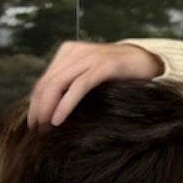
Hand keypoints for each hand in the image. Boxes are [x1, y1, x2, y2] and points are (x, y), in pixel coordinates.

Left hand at [27, 40, 165, 128]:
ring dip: (47, 109)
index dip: (35, 103)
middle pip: (47, 83)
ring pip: (57, 84)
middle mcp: (75, 52)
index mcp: (69, 52)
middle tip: (36, 131)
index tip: (34, 124)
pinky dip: (65, 105)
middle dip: (38, 108)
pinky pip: (78, 87)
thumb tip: (53, 110)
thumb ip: (73, 85)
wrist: (148, 61)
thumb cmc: (120, 75)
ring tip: (44, 129)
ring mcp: (89, 57)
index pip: (44, 80)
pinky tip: (58, 120)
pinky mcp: (103, 66)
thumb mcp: (91, 77)